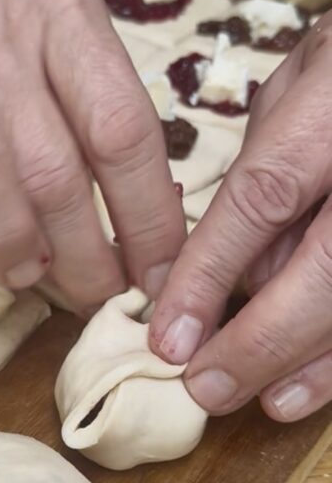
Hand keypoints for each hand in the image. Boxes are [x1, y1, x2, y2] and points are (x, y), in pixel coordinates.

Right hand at [0, 0, 182, 304]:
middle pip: (51, 154)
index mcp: (59, 0)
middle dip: (82, 248)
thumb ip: (85, 96)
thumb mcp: (47, 15)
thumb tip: (131, 222)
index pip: (123, 124)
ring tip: (23, 281)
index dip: (147, 215)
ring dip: (4, 235)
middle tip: (92, 298)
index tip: (156, 276)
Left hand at [149, 12, 331, 421]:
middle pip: (328, 269)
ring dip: (315, 361)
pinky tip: (313, 385)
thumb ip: (268, 168)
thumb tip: (240, 271)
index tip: (167, 334)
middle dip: (262, 339)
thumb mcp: (304, 81)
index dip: (211, 272)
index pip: (265, 196)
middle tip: (205, 387)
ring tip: (265, 400)